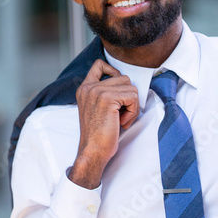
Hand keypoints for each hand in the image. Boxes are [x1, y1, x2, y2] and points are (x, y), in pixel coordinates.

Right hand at [69, 59, 138, 188]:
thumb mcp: (98, 109)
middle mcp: (89, 87)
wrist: (92, 152)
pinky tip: (122, 122)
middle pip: (124, 78)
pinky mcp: (107, 98)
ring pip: (131, 87)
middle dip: (128, 97)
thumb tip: (128, 86)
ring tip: (121, 119)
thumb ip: (106, 94)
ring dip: (132, 106)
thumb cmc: (98, 136)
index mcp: (85, 89)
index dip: (114, 72)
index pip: (99, 65)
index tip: (119, 90)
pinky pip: (133, 97)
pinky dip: (133, 112)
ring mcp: (97, 91)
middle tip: (121, 115)